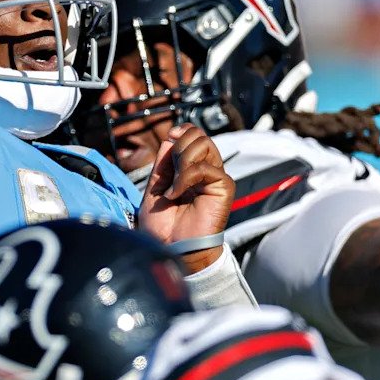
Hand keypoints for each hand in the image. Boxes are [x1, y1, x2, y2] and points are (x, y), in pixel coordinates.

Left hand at [138, 124, 235, 271]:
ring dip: (181, 161)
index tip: (170, 138)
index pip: (193, 135)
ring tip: (173, 185)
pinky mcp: (223, 187)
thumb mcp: (155, 186)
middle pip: (198, 135)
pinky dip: (184, 178)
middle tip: (169, 173)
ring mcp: (216, 177)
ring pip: (203, 144)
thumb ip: (164, 162)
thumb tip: (171, 137)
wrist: (171, 247)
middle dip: (178, 147)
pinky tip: (175, 194)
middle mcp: (206, 170)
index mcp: (191, 168)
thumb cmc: (163, 225)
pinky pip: (205, 168)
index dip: (181, 132)